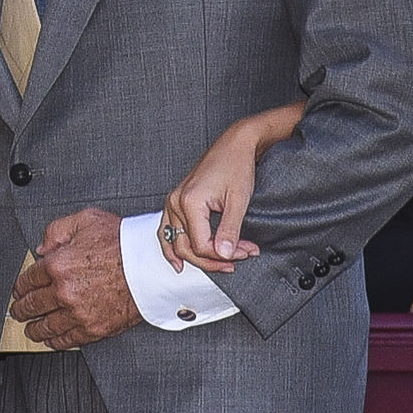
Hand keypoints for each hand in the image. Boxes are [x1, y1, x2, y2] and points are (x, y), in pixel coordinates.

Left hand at [10, 207, 141, 347]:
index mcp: (58, 265)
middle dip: (21, 310)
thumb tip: (42, 247)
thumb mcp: (86, 220)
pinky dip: (55, 341)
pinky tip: (51, 340)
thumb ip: (57, 230)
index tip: (19, 291)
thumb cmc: (125, 244)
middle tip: (18, 312)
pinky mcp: (93, 328)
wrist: (152, 267)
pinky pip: (66, 340)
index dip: (19, 287)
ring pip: (45, 326)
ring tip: (31, 329)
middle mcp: (63, 291)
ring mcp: (77, 313)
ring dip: (34, 329)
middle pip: (32, 306)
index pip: (27, 280)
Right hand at [160, 115, 269, 275]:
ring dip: (196, 257)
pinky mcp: (177, 200)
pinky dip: (172, 246)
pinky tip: (178, 262)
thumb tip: (224, 256)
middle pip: (186, 247)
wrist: (235, 144)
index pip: (201, 245)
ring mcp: (173, 201)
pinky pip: (167, 230)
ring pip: (175, 242)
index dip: (224, 255)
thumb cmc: (237, 166)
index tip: (245, 252)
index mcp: (189, 202)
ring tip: (216, 268)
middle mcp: (175, 202)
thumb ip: (230, 231)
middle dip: (213, 259)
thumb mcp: (238, 201)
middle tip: (237, 262)